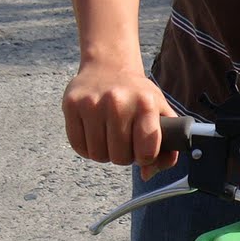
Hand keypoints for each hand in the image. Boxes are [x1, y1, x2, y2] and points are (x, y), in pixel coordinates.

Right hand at [62, 62, 177, 176]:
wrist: (109, 66)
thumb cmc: (138, 94)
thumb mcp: (160, 111)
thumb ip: (167, 145)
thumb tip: (148, 174)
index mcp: (145, 103)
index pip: (147, 151)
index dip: (146, 158)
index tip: (143, 150)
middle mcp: (118, 102)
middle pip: (120, 158)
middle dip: (124, 156)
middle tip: (125, 141)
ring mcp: (92, 103)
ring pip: (97, 155)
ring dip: (105, 153)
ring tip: (110, 136)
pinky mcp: (72, 105)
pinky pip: (78, 146)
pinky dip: (87, 147)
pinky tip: (95, 133)